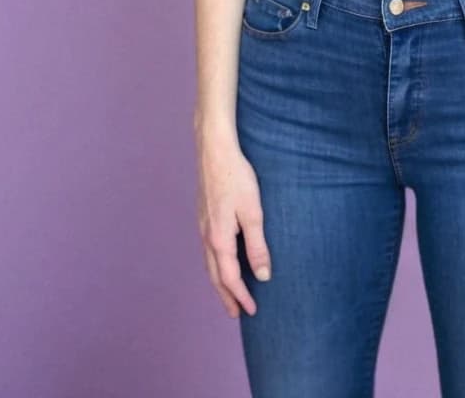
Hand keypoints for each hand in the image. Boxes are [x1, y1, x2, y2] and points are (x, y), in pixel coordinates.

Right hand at [196, 128, 271, 316]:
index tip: (252, 311)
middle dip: (226, 296)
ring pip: (210, 264)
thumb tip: (262, 275)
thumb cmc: (236, 178)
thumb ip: (257, 245)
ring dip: (220, 282)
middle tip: (237, 314)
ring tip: (230, 293)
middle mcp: (207, 237)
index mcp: (219, 239)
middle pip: (215, 276)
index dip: (241, 296)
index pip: (230, 278)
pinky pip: (209, 250)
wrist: (214, 151)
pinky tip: (223, 262)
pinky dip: (216, 265)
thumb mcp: (253, 212)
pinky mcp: (204, 216)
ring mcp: (203, 226)